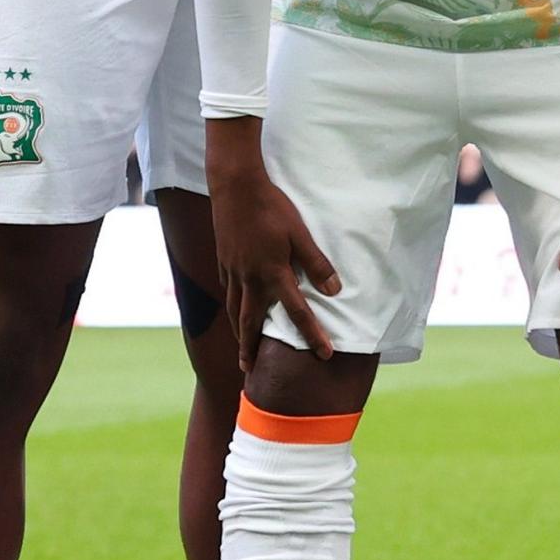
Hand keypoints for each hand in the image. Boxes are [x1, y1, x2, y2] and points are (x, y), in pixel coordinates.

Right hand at [207, 120, 337, 369]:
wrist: (235, 189)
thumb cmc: (273, 209)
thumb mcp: (301, 234)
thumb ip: (316, 263)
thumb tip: (334, 290)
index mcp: (273, 273)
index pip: (297, 312)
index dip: (313, 334)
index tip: (324, 354)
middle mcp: (250, 279)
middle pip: (251, 322)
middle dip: (251, 348)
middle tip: (249, 371)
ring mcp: (233, 272)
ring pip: (236, 310)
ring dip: (239, 333)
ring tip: (241, 350)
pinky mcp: (224, 262)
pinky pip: (229, 293)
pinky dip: (233, 308)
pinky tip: (236, 310)